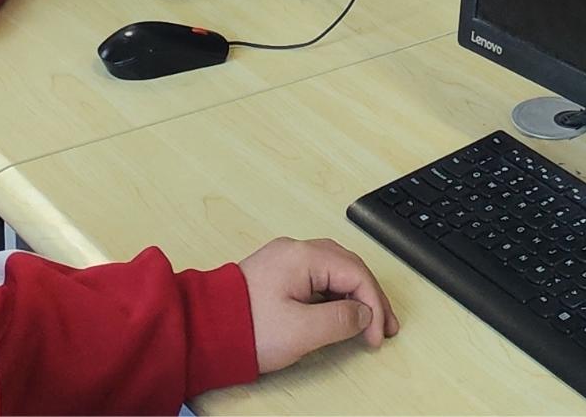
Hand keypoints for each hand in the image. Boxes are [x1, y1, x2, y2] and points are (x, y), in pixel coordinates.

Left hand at [242, 236, 397, 372]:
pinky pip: (316, 278)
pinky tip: (339, 313)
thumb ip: (340, 320)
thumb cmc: (244, 329)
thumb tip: (363, 314)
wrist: (201, 330)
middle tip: (384, 326)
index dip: (373, 304)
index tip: (376, 334)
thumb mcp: (301, 331)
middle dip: (370, 297)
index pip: (355, 273)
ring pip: (333, 271)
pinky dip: (334, 295)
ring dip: (353, 296)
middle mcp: (295, 251)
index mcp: (303, 257)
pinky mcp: (275, 275)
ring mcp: (284, 261)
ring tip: (367, 322)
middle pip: (348, 267)